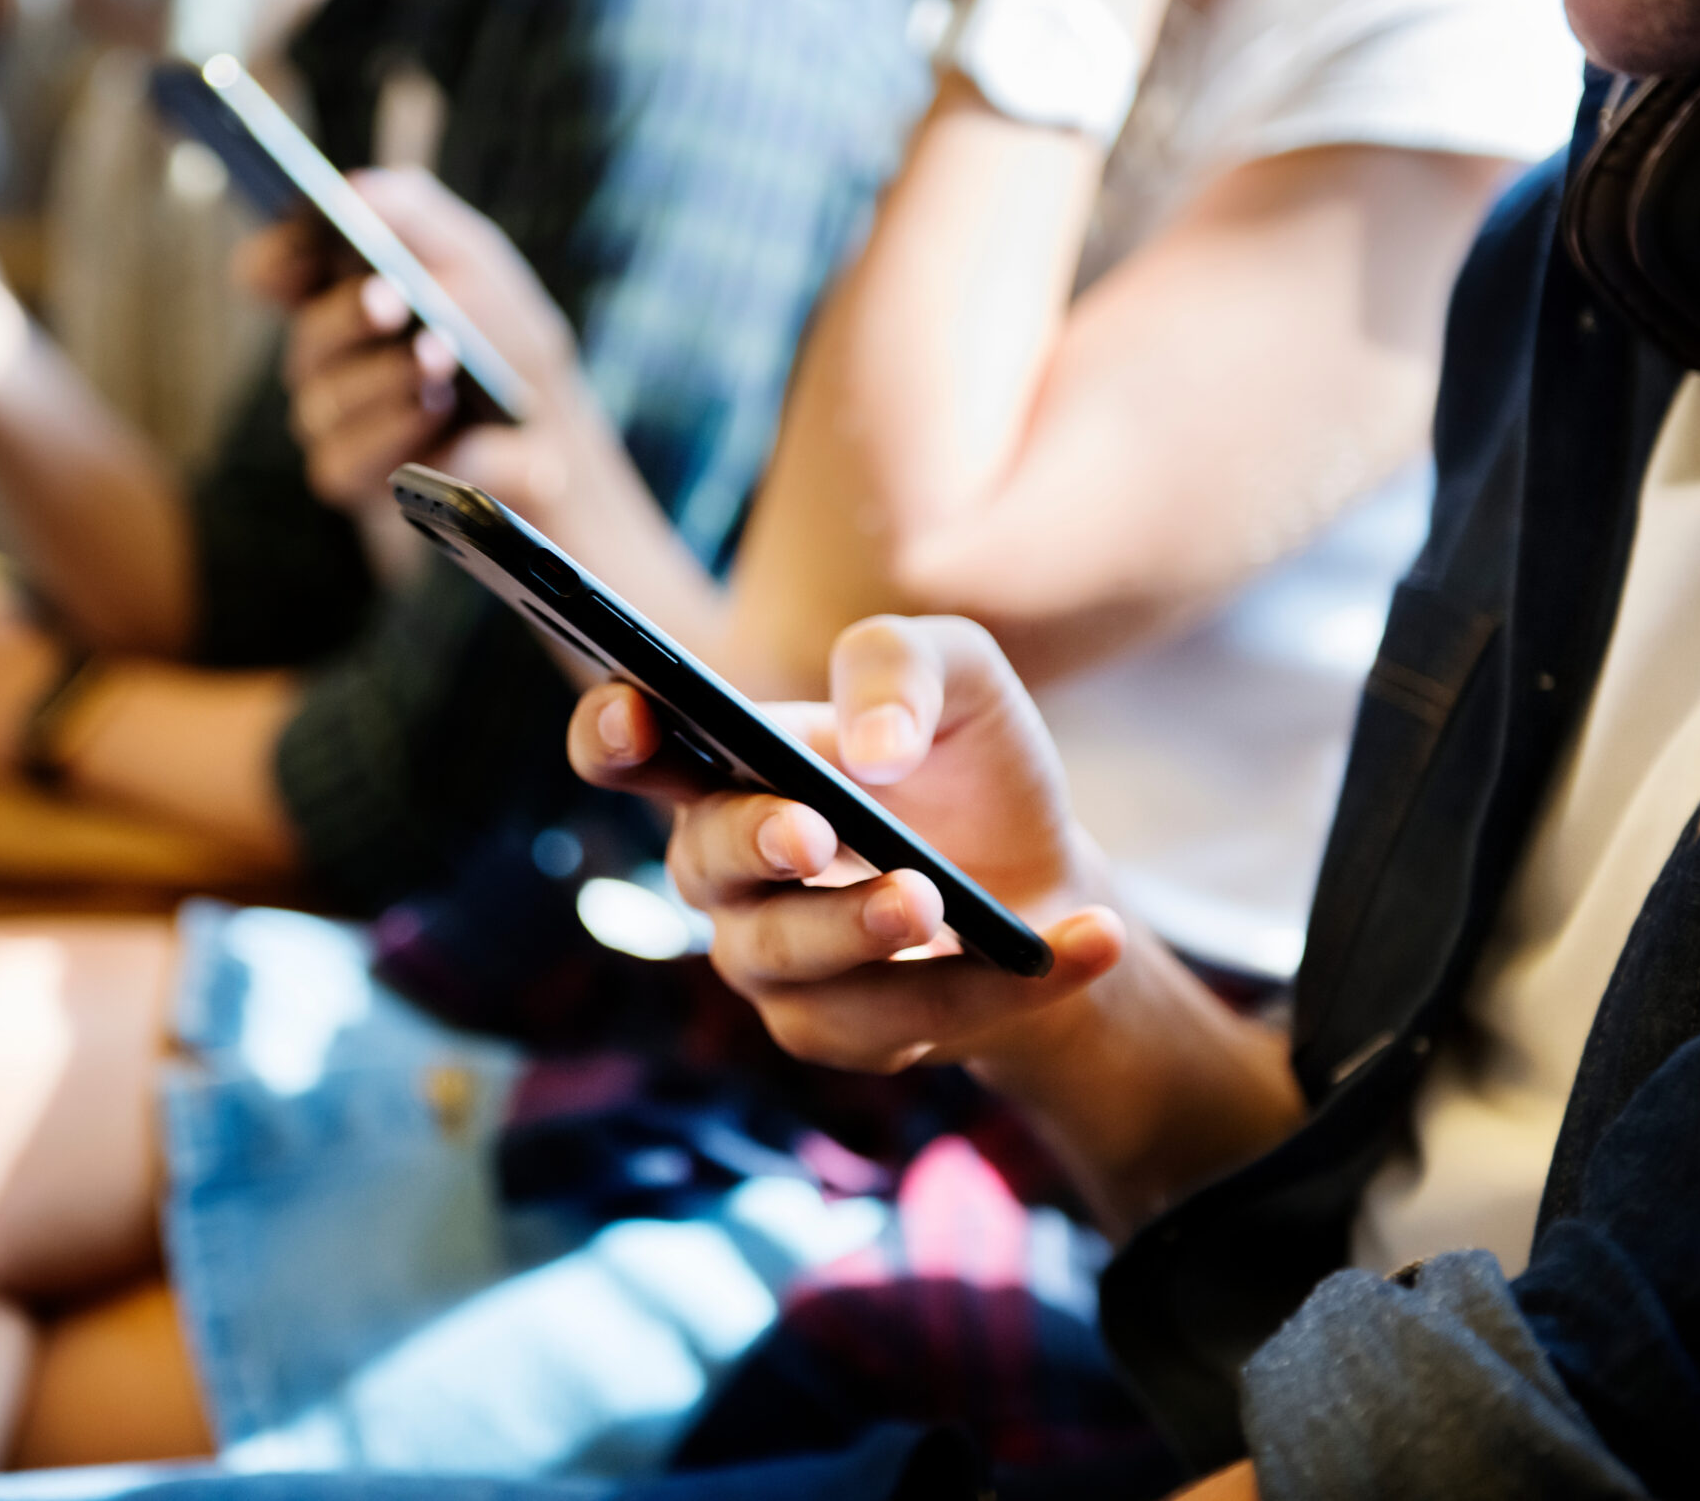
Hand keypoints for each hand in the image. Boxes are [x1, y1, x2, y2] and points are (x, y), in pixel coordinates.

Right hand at [238, 169, 583, 514]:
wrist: (552, 436)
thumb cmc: (503, 339)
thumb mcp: (475, 259)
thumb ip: (416, 214)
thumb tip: (356, 188)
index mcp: (338, 297)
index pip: (272, 274)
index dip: (274, 259)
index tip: (302, 246)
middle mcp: (324, 361)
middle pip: (307, 337)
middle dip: (349, 315)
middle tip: (390, 301)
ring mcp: (333, 423)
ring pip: (325, 400)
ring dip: (384, 377)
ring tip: (437, 356)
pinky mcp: (353, 478)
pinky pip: (344, 459)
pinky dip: (392, 431)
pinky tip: (433, 410)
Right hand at [569, 615, 1125, 1072]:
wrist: (1042, 875)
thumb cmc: (967, 767)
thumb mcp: (961, 677)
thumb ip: (902, 667)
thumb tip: (870, 749)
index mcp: (727, 765)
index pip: (627, 749)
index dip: (612, 733)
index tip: (635, 715)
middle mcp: (725, 869)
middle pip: (703, 862)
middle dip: (754, 841)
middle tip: (811, 829)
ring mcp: (768, 959)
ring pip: (790, 959)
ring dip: (860, 929)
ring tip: (936, 899)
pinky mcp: (836, 1031)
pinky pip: (900, 1020)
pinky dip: (1003, 982)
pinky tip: (1087, 939)